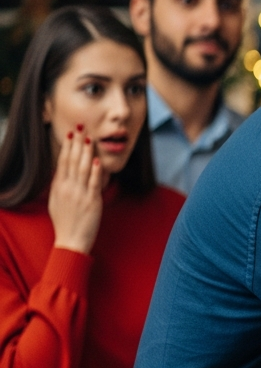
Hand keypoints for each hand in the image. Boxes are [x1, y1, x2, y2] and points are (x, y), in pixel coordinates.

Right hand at [48, 128, 105, 254]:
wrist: (71, 240)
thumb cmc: (65, 222)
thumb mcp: (56, 201)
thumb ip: (60, 185)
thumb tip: (62, 171)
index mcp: (58, 187)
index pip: (63, 161)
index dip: (67, 146)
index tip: (71, 133)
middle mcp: (67, 188)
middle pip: (73, 161)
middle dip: (77, 143)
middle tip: (81, 127)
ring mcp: (80, 194)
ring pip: (83, 169)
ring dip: (87, 152)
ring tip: (89, 138)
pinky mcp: (92, 201)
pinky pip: (94, 183)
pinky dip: (96, 171)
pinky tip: (97, 160)